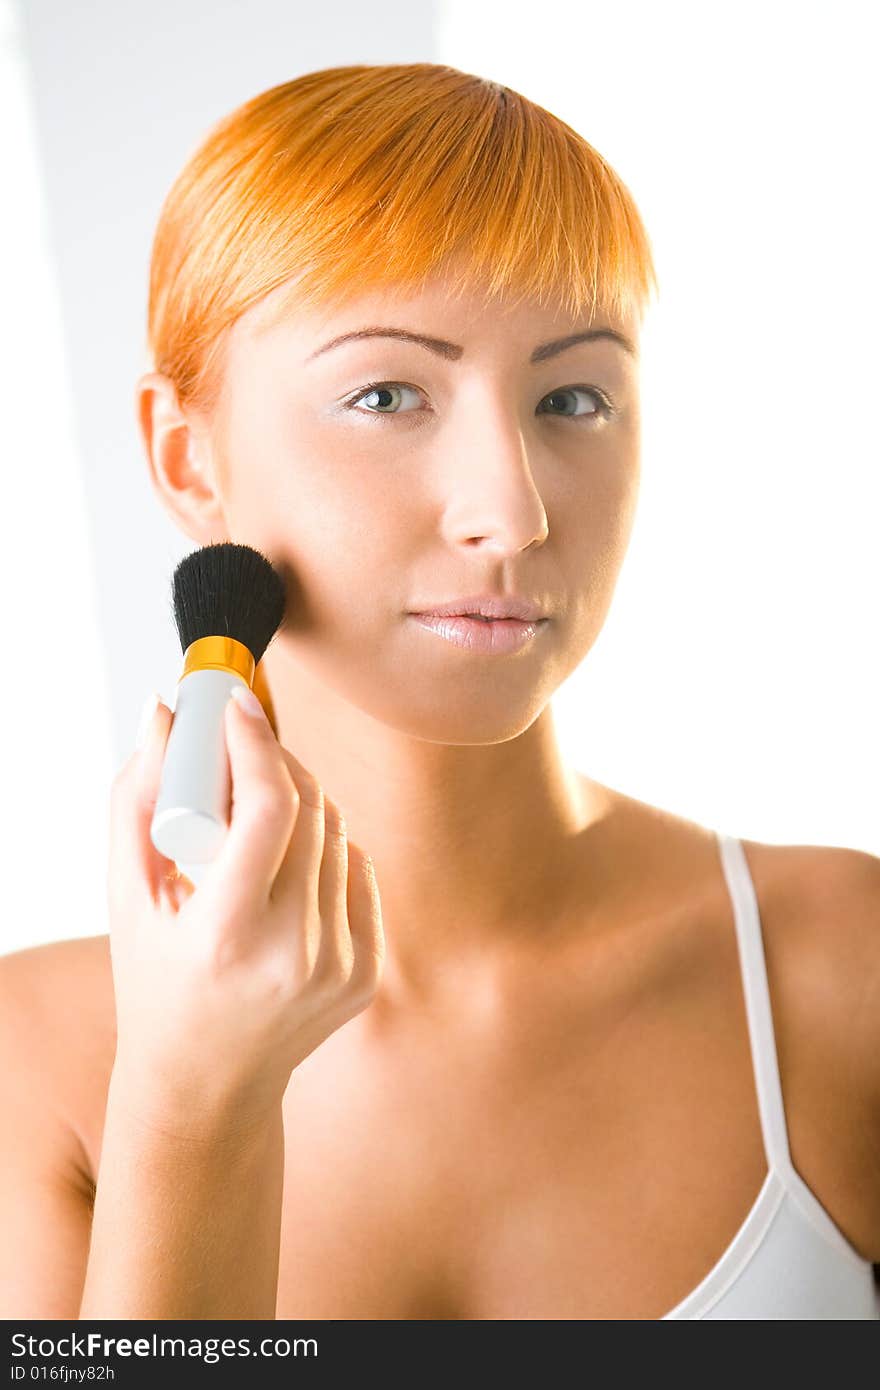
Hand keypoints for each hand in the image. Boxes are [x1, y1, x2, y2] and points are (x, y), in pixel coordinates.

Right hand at [105, 689, 383, 1138]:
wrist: (207, 1081)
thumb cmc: (155, 981)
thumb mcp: (128, 897)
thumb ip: (137, 799)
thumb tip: (163, 713)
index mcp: (228, 938)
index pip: (270, 811)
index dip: (258, 743)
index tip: (238, 705)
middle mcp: (294, 955)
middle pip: (310, 812)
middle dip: (276, 761)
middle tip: (243, 744)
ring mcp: (339, 967)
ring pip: (338, 835)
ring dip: (302, 800)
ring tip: (258, 808)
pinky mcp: (366, 973)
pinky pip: (357, 871)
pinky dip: (326, 848)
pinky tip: (290, 859)